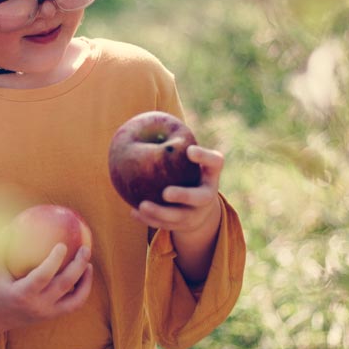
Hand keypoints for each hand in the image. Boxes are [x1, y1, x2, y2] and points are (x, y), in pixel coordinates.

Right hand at [0, 242, 93, 337]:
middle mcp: (37, 306)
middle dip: (78, 267)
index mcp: (22, 294)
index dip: (54, 261)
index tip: (62, 245)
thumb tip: (13, 223)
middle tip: (85, 249)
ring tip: (89, 264)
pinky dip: (82, 291)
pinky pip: (73, 305)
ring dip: (85, 281)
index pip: (42, 277)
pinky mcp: (52, 316)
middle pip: (63, 286)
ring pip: (74, 300)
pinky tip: (84, 275)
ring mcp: (46, 314)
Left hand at [130, 144, 224, 283]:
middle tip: (166, 192)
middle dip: (184, 196)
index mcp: (211, 174)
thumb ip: (172, 146)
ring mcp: (196, 213)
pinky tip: (133, 212)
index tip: (189, 150)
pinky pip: (165, 225)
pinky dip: (148, 220)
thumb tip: (141, 123)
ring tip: (142, 205)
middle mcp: (208, 195)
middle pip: (200, 198)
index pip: (215, 162)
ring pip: (179, 217)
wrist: (199, 207)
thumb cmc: (188, 173)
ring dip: (160, 212)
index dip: (204, 157)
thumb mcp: (187, 160)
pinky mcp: (183, 225)